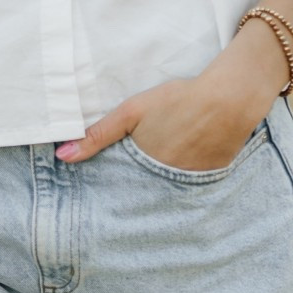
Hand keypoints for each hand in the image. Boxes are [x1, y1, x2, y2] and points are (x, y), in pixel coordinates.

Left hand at [56, 19, 289, 170]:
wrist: (230, 99)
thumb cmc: (179, 100)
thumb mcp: (132, 112)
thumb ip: (97, 135)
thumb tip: (63, 156)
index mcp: (144, 170)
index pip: (121, 190)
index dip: (113, 189)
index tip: (102, 193)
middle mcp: (166, 183)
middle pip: (144, 191)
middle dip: (134, 189)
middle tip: (129, 183)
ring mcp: (191, 183)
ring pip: (167, 187)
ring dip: (158, 185)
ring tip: (155, 173)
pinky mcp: (211, 178)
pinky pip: (190, 183)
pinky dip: (183, 177)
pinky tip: (182, 162)